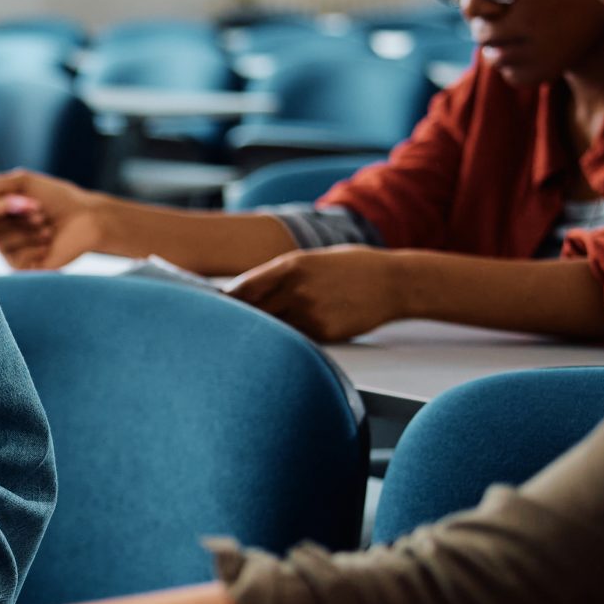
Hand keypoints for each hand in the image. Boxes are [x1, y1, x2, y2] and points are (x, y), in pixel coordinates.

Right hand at [0, 169, 106, 269]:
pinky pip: (12, 256)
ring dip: (25, 228)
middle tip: (37, 208)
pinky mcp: (21, 265)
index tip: (3, 200)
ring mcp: (9, 249)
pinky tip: (47, 241)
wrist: (86, 218)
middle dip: (11, 212)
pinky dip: (32, 244)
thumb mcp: (21, 181)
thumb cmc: (56, 197)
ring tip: (45, 225)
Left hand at [226, 245, 404, 341]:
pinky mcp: (323, 333)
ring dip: (259, 334)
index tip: (210, 309)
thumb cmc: (349, 267)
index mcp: (290, 266)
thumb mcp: (311, 260)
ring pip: (271, 329)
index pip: (243, 288)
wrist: (393, 282)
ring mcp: (309, 313)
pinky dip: (285, 340)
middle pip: (252, 312)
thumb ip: (279, 274)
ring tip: (246, 339)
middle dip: (236, 320)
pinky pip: (294, 339)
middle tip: (220, 329)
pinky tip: (281, 342)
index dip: (223, 302)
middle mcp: (296, 290)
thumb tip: (244, 290)